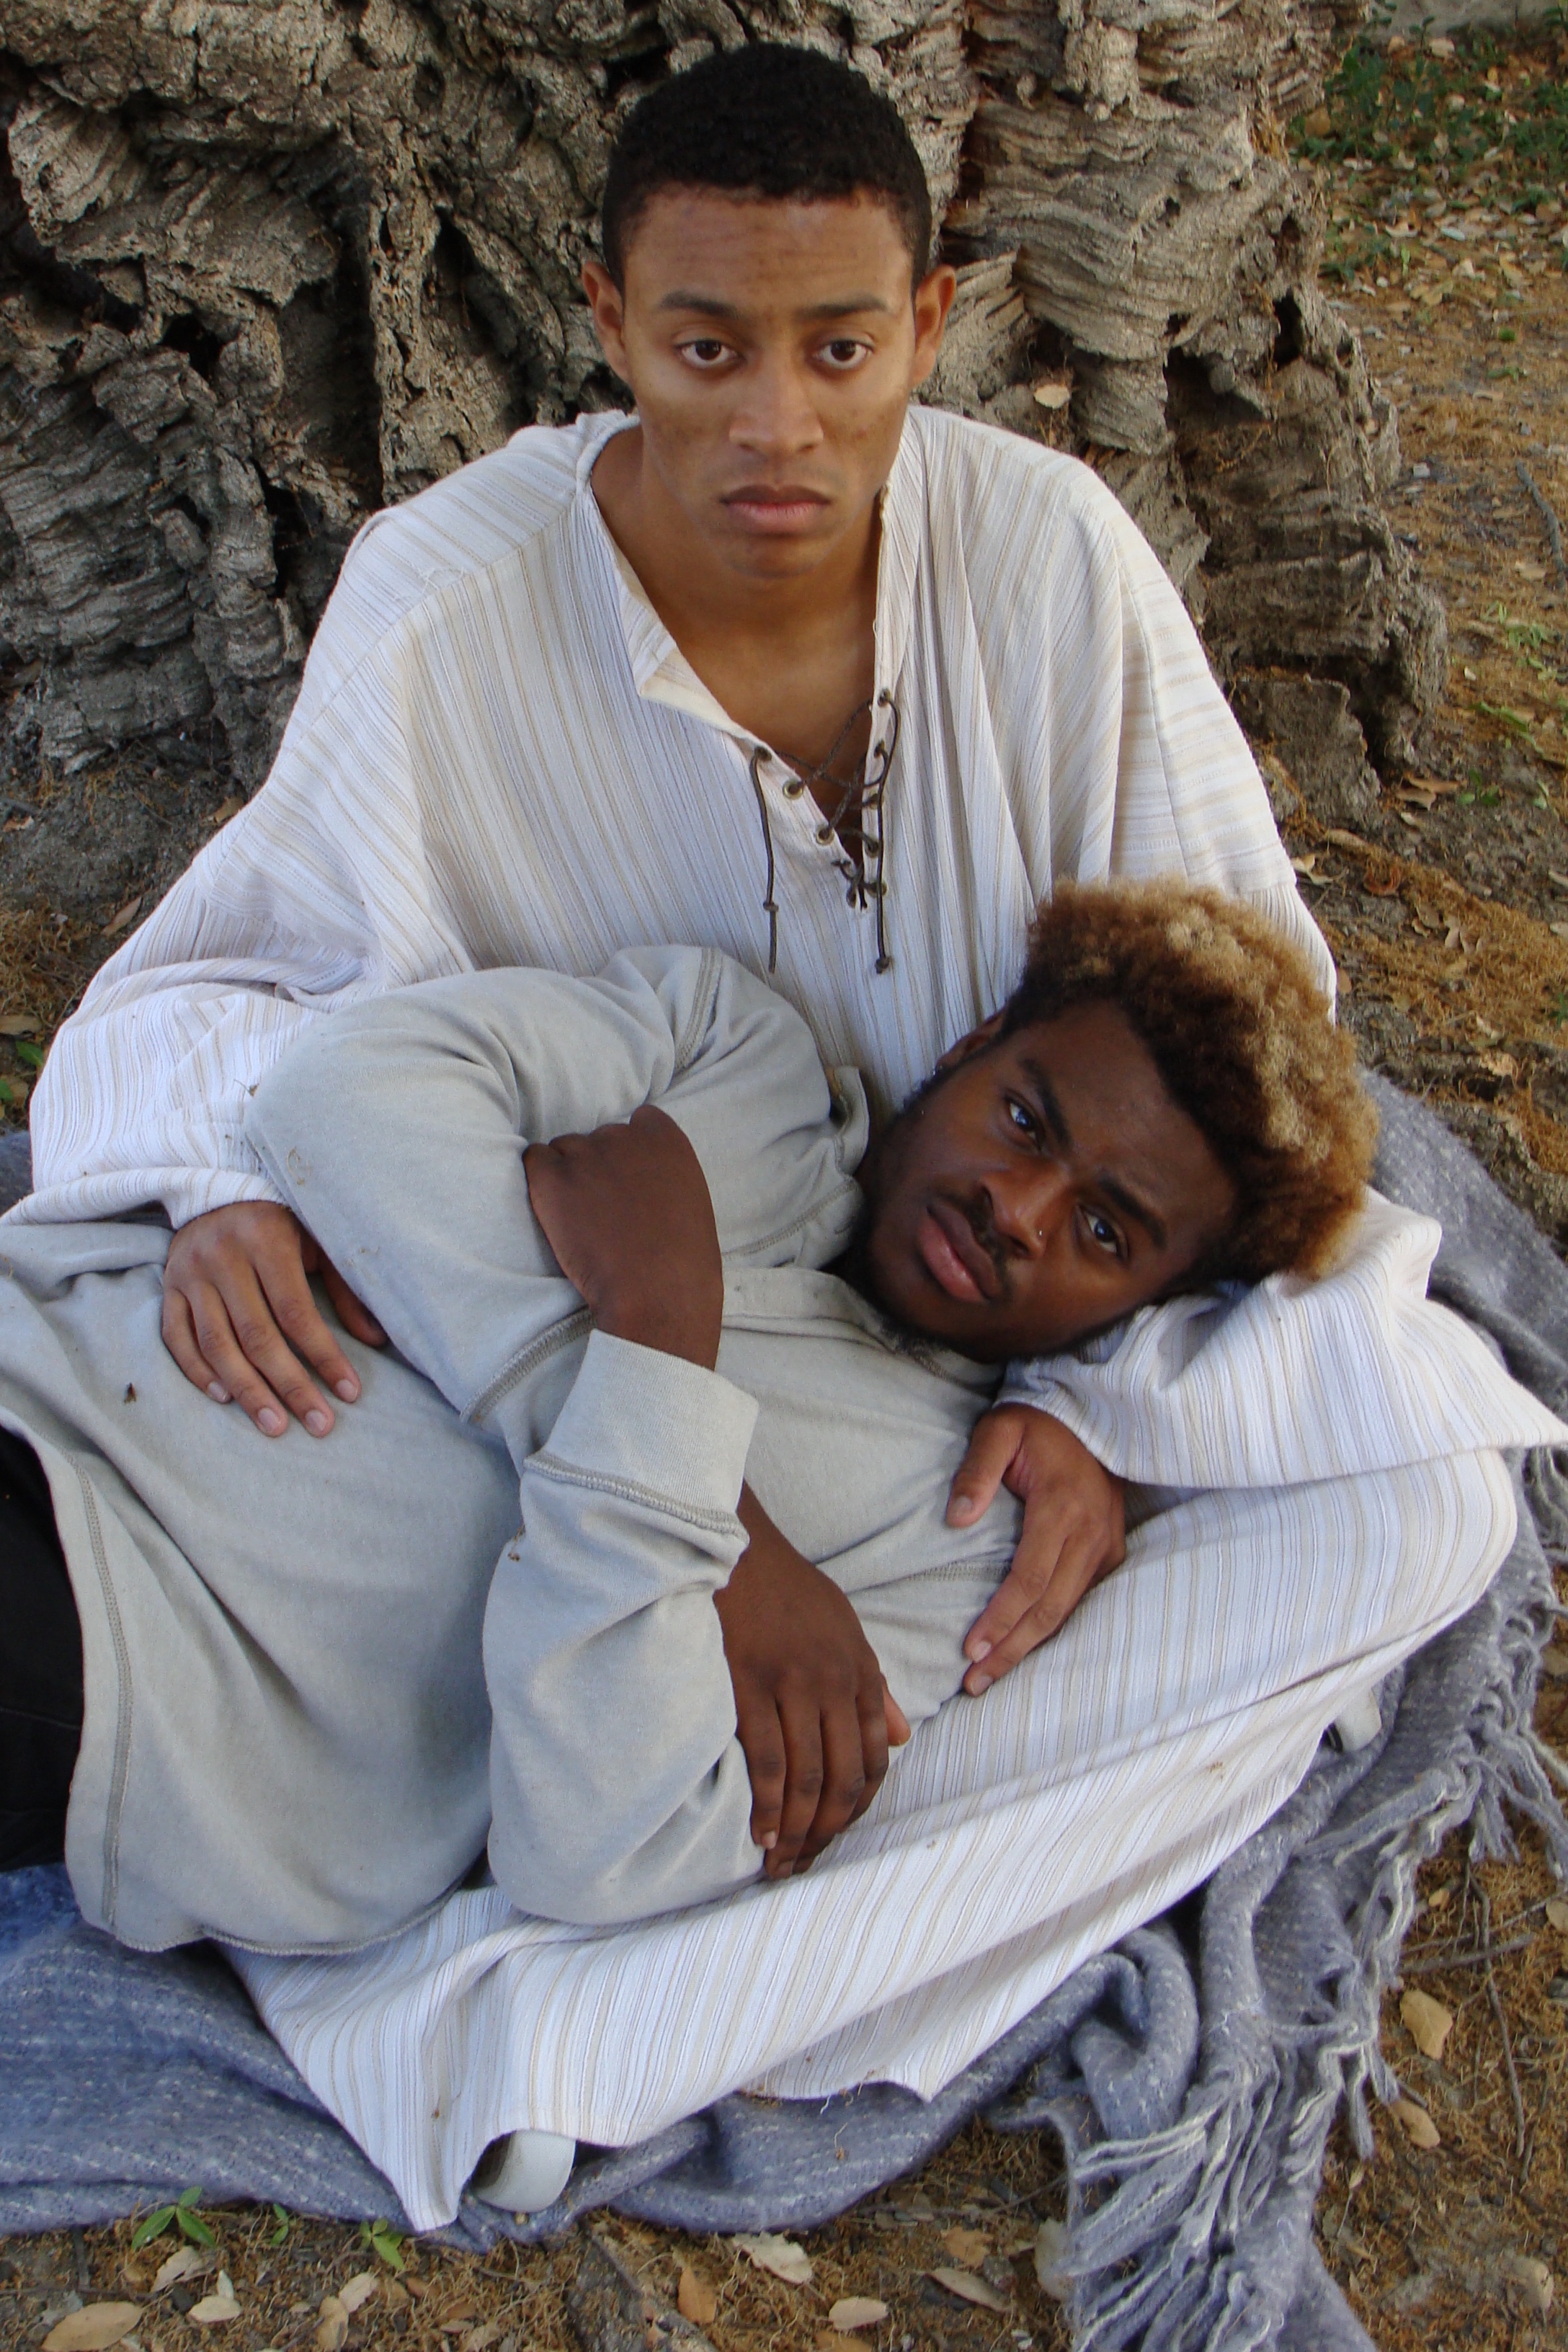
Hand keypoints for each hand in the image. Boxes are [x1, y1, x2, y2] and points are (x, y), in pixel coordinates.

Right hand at [162, 1200, 386, 1436]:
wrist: (218, 1189)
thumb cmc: (282, 1222)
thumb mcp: (319, 1242)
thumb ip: (347, 1289)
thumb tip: (377, 1340)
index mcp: (266, 1240)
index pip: (295, 1311)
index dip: (323, 1355)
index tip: (348, 1391)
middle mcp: (222, 1257)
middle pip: (256, 1335)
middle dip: (290, 1384)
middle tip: (317, 1424)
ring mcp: (189, 1274)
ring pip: (215, 1343)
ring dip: (246, 1390)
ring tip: (275, 1425)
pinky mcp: (168, 1287)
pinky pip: (176, 1338)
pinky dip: (198, 1372)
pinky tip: (225, 1398)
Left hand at [524, 1105, 722, 1368]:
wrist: (658, 1293)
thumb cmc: (682, 1262)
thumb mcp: (689, 1201)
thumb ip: (664, 1173)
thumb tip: (639, 1175)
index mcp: (665, 1139)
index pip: (639, 1120)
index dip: (630, 1151)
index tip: (629, 1179)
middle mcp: (624, 1136)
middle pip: (598, 1138)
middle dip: (597, 1166)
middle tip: (602, 1209)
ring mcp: (586, 1155)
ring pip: (565, 1149)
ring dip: (568, 1175)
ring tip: (580, 1218)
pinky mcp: (553, 1178)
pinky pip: (534, 1160)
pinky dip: (540, 1181)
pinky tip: (554, 1210)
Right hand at [715, 1488, 910, 1878]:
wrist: (735, 1546)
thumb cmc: (786, 1588)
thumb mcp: (845, 1627)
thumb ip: (874, 1685)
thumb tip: (901, 1739)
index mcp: (861, 1670)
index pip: (876, 1758)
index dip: (859, 1806)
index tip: (837, 1834)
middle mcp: (835, 1682)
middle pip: (844, 1777)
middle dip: (829, 1830)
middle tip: (807, 1864)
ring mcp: (793, 1684)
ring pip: (808, 1777)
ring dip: (798, 1831)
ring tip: (782, 1863)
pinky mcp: (750, 1683)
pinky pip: (767, 1760)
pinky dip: (767, 1805)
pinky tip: (761, 1833)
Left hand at [948, 1405, 1125, 1689]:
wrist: (1091, 1418)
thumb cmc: (1035, 1425)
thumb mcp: (998, 1430)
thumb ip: (977, 1471)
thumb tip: (956, 1519)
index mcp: (1062, 1507)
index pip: (1029, 1579)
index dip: (1000, 1619)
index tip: (970, 1649)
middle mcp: (1090, 1534)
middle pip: (1049, 1609)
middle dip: (1011, 1649)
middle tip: (974, 1682)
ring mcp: (1105, 1545)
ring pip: (1067, 1611)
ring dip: (1030, 1646)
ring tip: (991, 1675)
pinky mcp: (1111, 1551)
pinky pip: (1080, 1600)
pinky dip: (1052, 1627)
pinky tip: (1025, 1646)